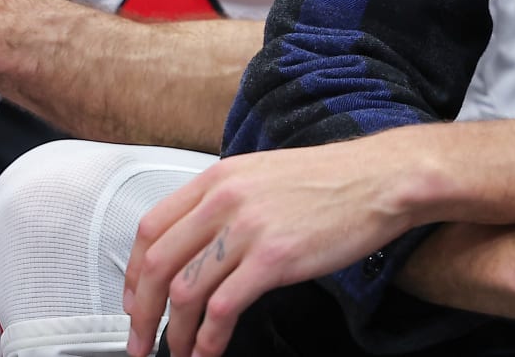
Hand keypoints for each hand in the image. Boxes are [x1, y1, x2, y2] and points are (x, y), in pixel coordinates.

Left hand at [123, 139, 413, 356]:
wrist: (382, 178)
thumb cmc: (334, 179)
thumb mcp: (264, 175)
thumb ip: (226, 203)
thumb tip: (199, 244)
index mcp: (219, 179)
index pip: (150, 228)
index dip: (131, 272)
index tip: (134, 300)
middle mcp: (225, 200)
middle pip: (156, 264)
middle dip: (140, 313)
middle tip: (139, 340)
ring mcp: (248, 229)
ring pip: (184, 291)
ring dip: (173, 333)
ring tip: (178, 352)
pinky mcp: (274, 258)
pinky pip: (223, 309)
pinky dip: (208, 339)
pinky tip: (209, 351)